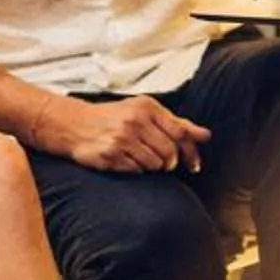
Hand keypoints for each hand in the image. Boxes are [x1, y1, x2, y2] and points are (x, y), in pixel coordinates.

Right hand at [40, 94, 210, 174]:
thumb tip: (206, 135)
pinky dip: (135, 170)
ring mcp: (121, 139)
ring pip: (154, 165)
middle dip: (169, 162)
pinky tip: (125, 160)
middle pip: (169, 153)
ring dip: (152, 166)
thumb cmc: (114, 117)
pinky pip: (135, 171)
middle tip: (161, 162)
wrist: (74, 124)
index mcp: (147, 108)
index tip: (195, 165)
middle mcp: (135, 121)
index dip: (191, 152)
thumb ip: (176, 124)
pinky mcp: (110, 155)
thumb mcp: (145, 112)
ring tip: (139, 157)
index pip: (181, 132)